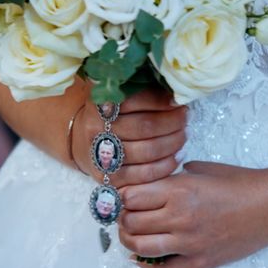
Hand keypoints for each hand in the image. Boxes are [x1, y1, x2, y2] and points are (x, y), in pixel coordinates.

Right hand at [72, 88, 187, 187]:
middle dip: (172, 122)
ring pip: (147, 151)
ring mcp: (101, 156)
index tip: (178, 101)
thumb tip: (173, 89)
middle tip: (185, 118)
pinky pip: (145, 174)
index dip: (159, 101)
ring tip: (184, 135)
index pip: (134, 100)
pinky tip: (177, 156)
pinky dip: (166, 165)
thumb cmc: (108, 115)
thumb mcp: (114, 97)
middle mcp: (96, 129)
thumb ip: (137, 90)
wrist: (82, 142)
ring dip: (173, 142)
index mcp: (99, 104)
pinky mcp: (109, 178)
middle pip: (144, 126)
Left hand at [118, 161, 267, 267]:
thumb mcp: (201, 169)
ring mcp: (189, 242)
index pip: (130, 196)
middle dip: (122, 218)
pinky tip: (143, 257)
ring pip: (140, 247)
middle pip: (130, 222)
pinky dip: (147, 264)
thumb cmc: (239, 183)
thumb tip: (150, 184)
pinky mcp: (199, 261)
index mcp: (179, 189)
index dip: (122, 196)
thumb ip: (172, 176)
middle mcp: (180, 216)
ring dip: (129, 241)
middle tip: (126, 214)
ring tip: (131, 234)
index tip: (124, 195)